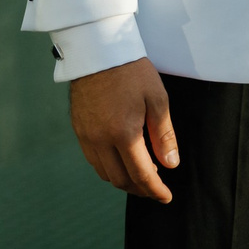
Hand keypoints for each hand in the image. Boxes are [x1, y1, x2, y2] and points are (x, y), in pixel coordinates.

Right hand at [69, 57, 177, 201]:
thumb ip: (164, 135)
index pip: (141, 174)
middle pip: (120, 179)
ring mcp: (86, 136)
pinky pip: (93, 160)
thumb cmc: (133, 71)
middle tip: (156, 188)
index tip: (166, 197)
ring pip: (104, 173)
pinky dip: (109, 168)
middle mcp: (100, 140)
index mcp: (123, 133)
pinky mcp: (78, 130)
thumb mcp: (157, 99)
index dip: (155, 190)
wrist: (99, 50)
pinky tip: (122, 161)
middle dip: (140, 189)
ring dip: (123, 181)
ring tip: (142, 176)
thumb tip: (170, 164)